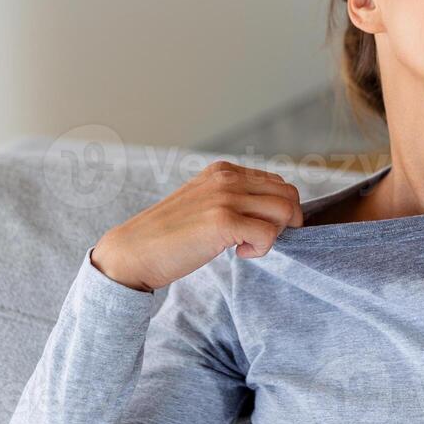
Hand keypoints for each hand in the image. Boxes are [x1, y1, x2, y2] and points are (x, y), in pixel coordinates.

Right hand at [90, 160, 303, 292]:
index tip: (255, 228)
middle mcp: (227, 178)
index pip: (277, 182)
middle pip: (288, 195)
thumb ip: (233, 198)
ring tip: (247, 245)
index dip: (277, 210)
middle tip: (257, 240)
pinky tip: (238, 253)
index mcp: (223, 170)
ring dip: (274, 235)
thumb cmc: (170, 236)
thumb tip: (275, 211)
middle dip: (283, 222)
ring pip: (285, 211)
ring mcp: (225, 197)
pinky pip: (269, 234)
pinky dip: (261, 249)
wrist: (134, 252)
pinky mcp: (224, 221)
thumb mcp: (204, 203)